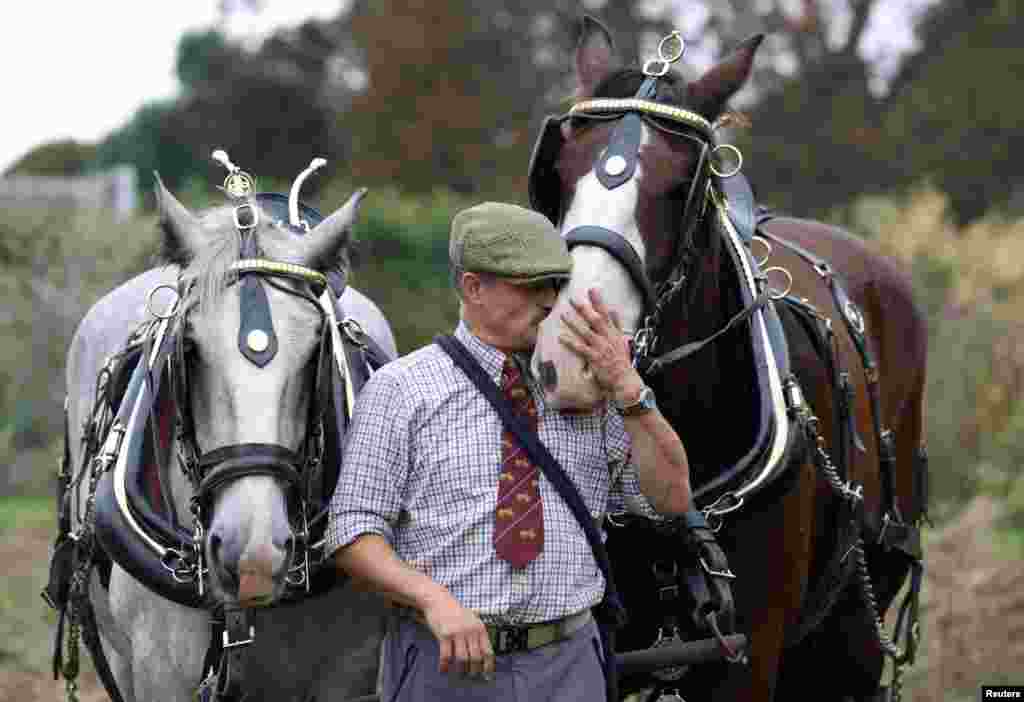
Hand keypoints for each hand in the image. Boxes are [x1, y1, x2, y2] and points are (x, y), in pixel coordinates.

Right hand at [421, 595, 495, 678]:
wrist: (438, 600)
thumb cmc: (456, 612)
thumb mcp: (472, 620)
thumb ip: (478, 635)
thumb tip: (485, 656)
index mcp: (480, 628)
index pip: (488, 651)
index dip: (488, 666)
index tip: (487, 676)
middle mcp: (471, 630)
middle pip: (475, 658)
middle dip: (474, 671)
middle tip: (471, 678)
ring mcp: (457, 632)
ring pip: (462, 659)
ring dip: (460, 671)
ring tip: (458, 676)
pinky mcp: (444, 635)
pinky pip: (446, 656)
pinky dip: (445, 666)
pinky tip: (443, 670)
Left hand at [559, 288, 644, 404]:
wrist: (625, 381)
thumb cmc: (622, 363)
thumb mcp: (623, 341)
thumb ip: (618, 325)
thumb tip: (614, 311)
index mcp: (614, 334)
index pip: (607, 314)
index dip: (599, 302)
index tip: (592, 290)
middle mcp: (608, 339)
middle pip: (596, 320)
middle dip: (584, 308)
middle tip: (573, 299)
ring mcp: (602, 348)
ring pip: (587, 332)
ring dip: (574, 323)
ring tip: (563, 314)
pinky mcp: (595, 359)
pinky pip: (581, 349)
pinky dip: (571, 342)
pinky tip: (561, 337)